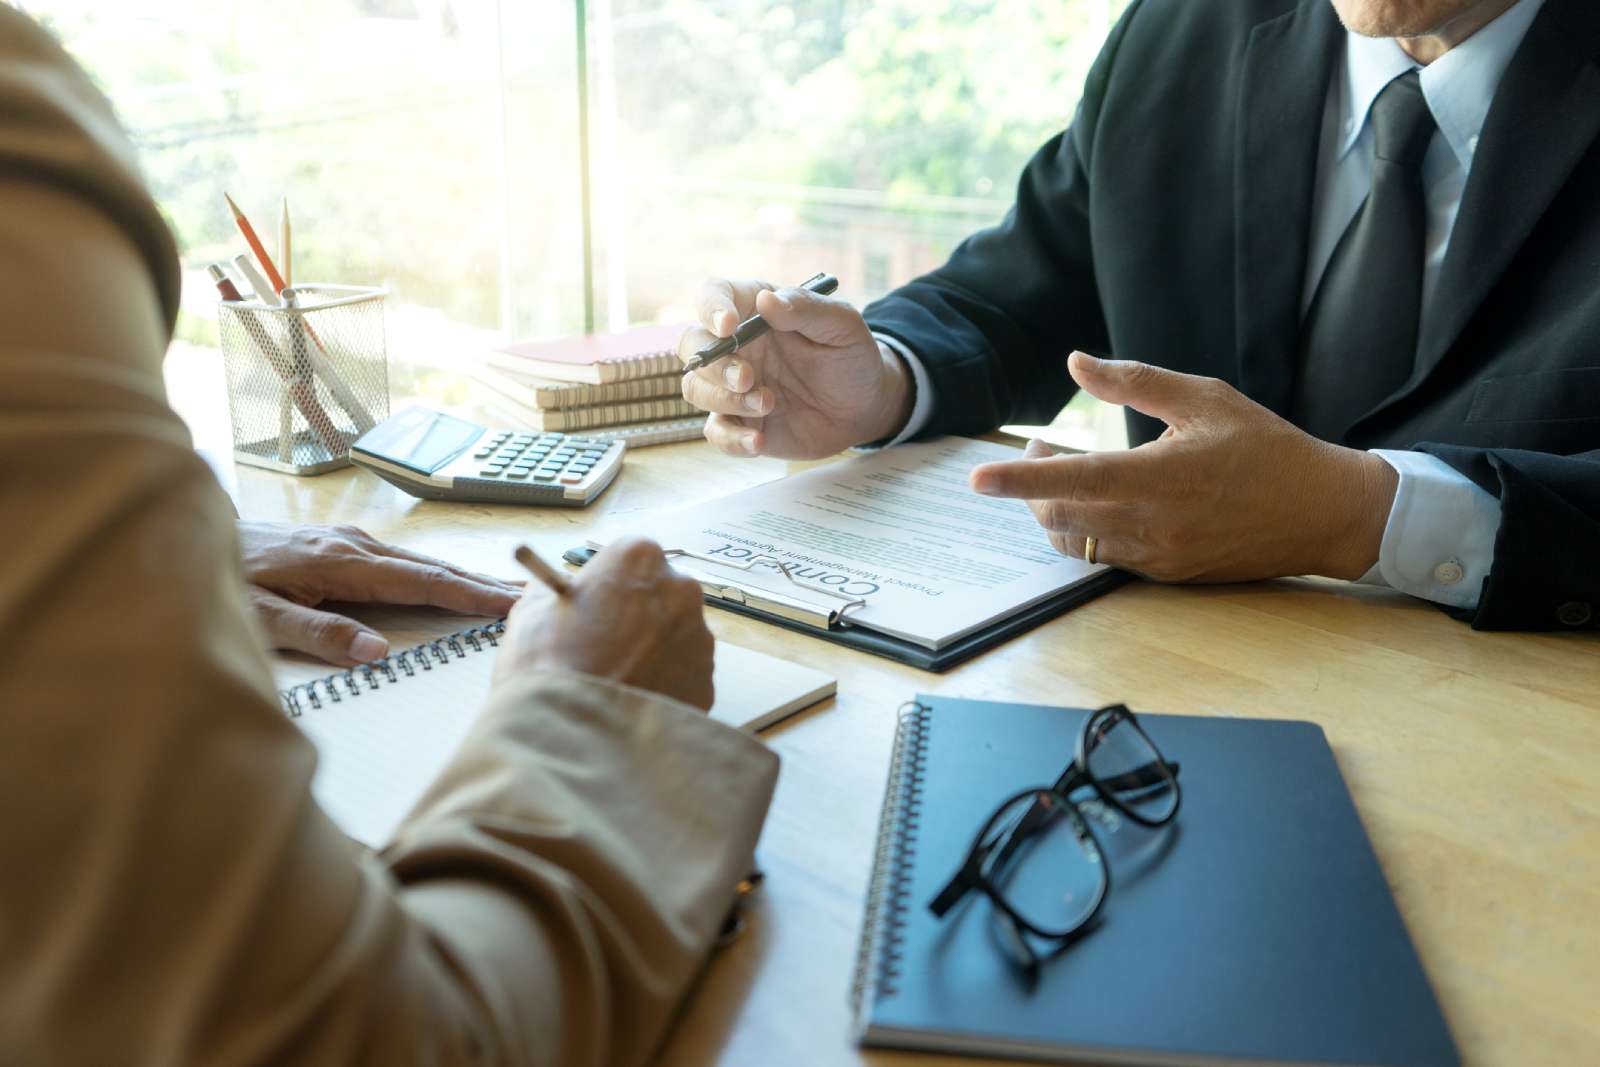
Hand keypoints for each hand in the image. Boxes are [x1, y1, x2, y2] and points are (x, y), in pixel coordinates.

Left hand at [238, 522, 520, 665]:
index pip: (423, 582)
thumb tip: (376, 652)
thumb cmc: (220, 581)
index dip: (470, 595)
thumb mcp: (259, 619)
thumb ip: (318, 634)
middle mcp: (353, 546)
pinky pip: (400, 560)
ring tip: (501, 590)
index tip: (512, 603)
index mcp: (343, 565)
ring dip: (461, 577)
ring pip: (418, 562)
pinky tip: (444, 580)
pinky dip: (432, 572)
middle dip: (481, 584)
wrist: (184, 536)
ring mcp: (347, 541)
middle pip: (431, 568)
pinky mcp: (338, 545)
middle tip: (528, 597)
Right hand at [495, 537, 714, 708]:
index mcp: (638, 559)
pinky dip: (663, 687)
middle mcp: (680, 589)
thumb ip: (553, 593)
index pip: (629, 558)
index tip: (595, 604)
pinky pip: (684, 677)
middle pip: (660, 595)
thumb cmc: (548, 665)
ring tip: (615, 680)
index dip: (609, 584)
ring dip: (652, 653)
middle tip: (605, 645)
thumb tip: (555, 594)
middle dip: (637, 615)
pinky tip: (631, 703)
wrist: (573, 733)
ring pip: (676, 637)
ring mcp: (700, 636)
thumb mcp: (532, 612)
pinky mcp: (707, 681)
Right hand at [678, 277, 914, 458]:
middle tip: (747, 378)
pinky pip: (716, 432)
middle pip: (693, 345)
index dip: (710, 307)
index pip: (714, 295)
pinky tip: (759, 440)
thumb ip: (806, 308)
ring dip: (724, 399)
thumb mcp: (842, 326)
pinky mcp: (740, 421)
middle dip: (714, 364)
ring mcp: (732, 386)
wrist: (864, 407)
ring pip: (696, 388)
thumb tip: (767, 300)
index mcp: (754, 310)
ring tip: (768, 404)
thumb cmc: (851, 357)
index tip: (728, 326)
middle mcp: (736, 346)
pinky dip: (732, 439)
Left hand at [969, 353, 1398, 582]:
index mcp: (1159, 476)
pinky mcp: (1167, 574)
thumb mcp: (1204, 398)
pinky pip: (1107, 556)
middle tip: (1042, 451)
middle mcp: (1152, 524)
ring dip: (1056, 512)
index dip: (1018, 480)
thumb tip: (1076, 362)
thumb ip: (1134, 381)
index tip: (977, 478)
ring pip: (1078, 542)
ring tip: (1067, 475)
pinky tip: (1102, 503)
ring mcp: (1158, 556)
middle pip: (1060, 517)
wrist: (1322, 512)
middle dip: (1033, 488)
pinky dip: (1089, 531)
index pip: (1070, 480)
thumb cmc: (1265, 447)